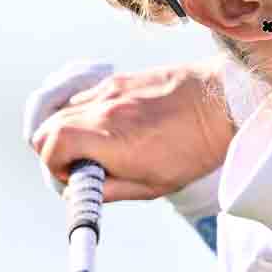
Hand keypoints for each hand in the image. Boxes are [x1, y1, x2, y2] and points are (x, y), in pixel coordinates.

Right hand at [24, 58, 234, 201]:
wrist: (224, 103)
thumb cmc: (195, 147)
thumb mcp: (153, 184)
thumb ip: (111, 189)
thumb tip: (84, 192)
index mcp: (108, 138)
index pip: (50, 146)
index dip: (55, 167)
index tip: (74, 177)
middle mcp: (102, 109)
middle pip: (48, 126)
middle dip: (54, 150)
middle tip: (79, 165)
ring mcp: (109, 90)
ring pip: (63, 109)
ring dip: (68, 131)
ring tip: (96, 147)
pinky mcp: (120, 79)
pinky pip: (85, 96)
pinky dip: (85, 113)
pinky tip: (109, 126)